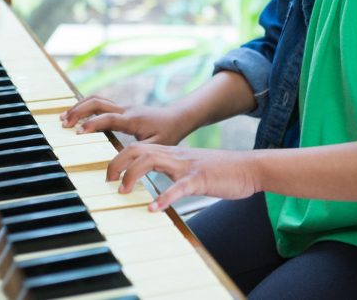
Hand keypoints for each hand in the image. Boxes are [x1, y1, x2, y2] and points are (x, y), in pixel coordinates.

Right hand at [60, 95, 192, 145]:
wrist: (177, 118)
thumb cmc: (169, 133)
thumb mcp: (157, 147)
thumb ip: (139, 155)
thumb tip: (121, 166)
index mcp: (133, 120)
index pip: (108, 118)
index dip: (92, 124)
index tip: (78, 132)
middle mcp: (125, 110)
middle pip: (97, 102)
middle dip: (78, 111)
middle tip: (64, 123)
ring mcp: (123, 107)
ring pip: (96, 100)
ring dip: (79, 107)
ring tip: (65, 118)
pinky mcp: (121, 109)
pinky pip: (100, 104)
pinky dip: (86, 107)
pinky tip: (77, 115)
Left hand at [107, 144, 259, 211]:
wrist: (248, 167)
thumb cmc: (218, 171)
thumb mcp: (188, 168)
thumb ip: (170, 171)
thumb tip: (152, 184)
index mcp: (171, 153)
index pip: (137, 147)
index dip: (118, 157)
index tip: (108, 174)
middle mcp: (175, 155)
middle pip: (138, 149)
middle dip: (118, 162)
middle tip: (108, 180)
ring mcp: (187, 165)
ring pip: (152, 160)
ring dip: (133, 175)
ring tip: (123, 191)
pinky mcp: (201, 179)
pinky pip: (179, 187)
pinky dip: (164, 197)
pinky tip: (154, 208)